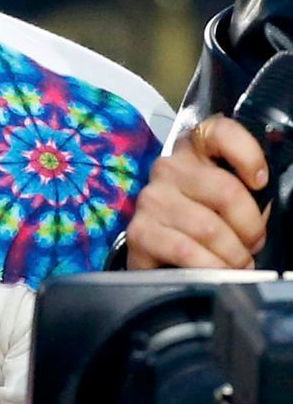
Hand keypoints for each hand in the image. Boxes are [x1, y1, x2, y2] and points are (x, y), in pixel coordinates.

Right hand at [127, 115, 267, 269]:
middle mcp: (168, 169)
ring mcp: (151, 199)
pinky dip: (211, 266)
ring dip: (233, 254)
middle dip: (250, 227)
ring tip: (237, 263)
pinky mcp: (139, 231)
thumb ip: (247, 194)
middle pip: (225, 190)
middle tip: (253, 244)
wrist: (163, 259)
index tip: (261, 182)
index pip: (220, 132)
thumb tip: (264, 207)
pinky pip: (186, 251)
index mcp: (194, 152)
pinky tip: (216, 271)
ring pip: (209, 228)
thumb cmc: (205, 226)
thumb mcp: (229, 202)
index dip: (247, 155)